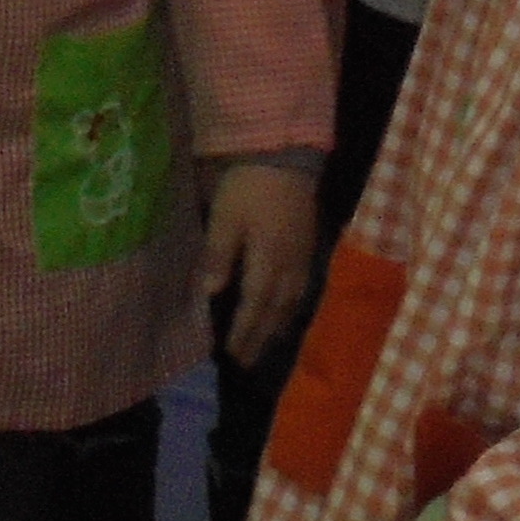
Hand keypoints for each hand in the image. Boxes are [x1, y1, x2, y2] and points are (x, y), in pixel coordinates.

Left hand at [201, 159, 320, 363]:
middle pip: (275, 313)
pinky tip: (284, 316)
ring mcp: (303, 261)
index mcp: (268, 263)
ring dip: (276, 330)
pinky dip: (290, 312)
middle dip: (259, 339)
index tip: (230, 355)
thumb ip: (219, 256)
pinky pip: (302, 293)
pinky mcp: (309, 251)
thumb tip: (210, 295)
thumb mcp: (226, 217)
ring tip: (262, 347)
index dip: (243, 333)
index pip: (254, 308)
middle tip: (245, 363)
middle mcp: (290, 270)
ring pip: (291, 306)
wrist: (287, 158)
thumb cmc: (249, 187)